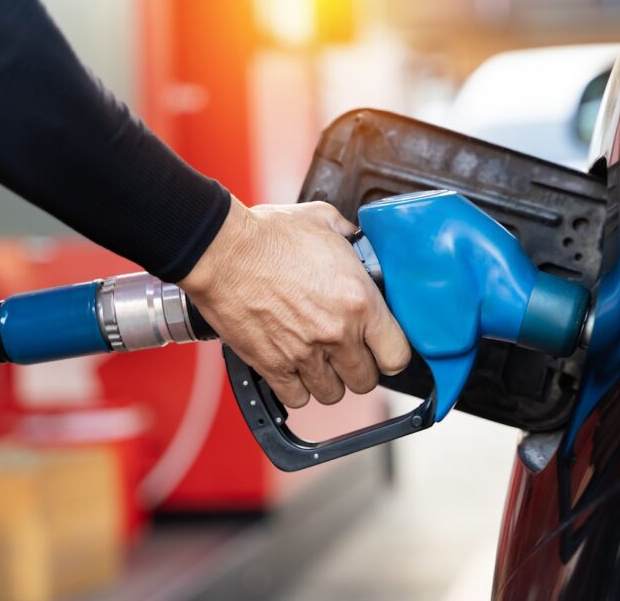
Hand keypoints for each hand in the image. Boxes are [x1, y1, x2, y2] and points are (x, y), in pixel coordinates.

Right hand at [179, 198, 410, 407]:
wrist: (222, 250)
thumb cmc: (270, 234)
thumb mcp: (325, 222)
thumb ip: (351, 238)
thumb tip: (359, 243)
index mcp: (360, 301)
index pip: (397, 355)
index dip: (391, 353)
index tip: (382, 348)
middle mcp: (337, 333)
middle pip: (366, 380)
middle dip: (359, 368)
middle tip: (346, 352)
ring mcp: (304, 353)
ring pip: (332, 394)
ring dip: (328, 380)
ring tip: (318, 360)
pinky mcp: (272, 365)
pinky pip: (297, 398)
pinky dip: (296, 388)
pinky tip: (293, 367)